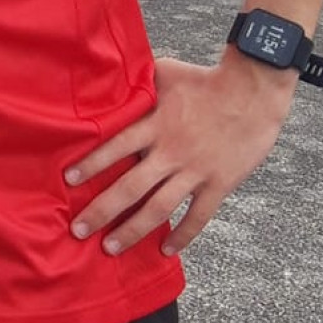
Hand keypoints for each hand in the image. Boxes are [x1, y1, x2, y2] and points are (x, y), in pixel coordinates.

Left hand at [64, 53, 295, 257]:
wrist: (254, 90)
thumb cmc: (206, 79)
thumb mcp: (164, 73)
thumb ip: (137, 83)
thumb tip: (109, 76)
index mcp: (156, 124)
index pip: (115, 147)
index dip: (91, 165)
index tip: (69, 182)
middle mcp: (171, 151)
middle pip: (130, 187)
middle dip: (102, 211)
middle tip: (79, 229)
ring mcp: (195, 171)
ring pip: (158, 208)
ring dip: (133, 231)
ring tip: (111, 248)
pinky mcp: (219, 183)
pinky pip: (198, 216)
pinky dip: (182, 236)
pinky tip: (166, 250)